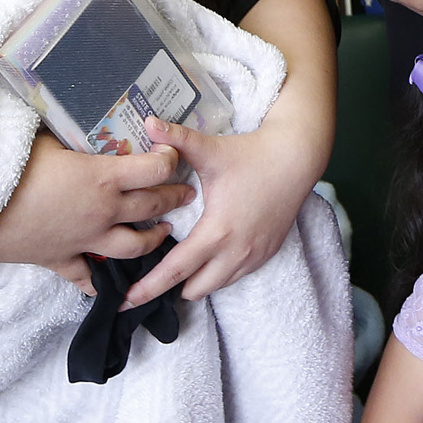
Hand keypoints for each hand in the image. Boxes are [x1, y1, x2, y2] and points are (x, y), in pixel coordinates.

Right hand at [0, 134, 192, 285]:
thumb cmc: (12, 168)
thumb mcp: (46, 140)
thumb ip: (70, 136)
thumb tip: (74, 118)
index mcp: (104, 178)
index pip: (155, 168)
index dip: (170, 159)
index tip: (173, 153)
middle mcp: (104, 212)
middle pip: (153, 207)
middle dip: (175, 198)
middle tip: (187, 193)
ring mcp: (87, 240)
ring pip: (134, 247)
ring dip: (154, 240)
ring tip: (164, 233)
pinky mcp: (64, 261)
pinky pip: (88, 277)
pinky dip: (100, 280)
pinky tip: (109, 282)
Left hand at [125, 114, 331, 306]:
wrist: (297, 159)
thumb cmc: (252, 155)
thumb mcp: (211, 149)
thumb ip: (177, 139)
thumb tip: (148, 121)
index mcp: (217, 231)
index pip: (175, 270)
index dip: (148, 288)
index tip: (126, 301)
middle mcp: (236, 252)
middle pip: (194, 289)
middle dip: (170, 288)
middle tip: (149, 277)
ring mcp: (254, 256)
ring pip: (216, 286)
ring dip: (196, 281)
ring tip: (178, 267)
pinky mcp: (266, 254)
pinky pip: (235, 276)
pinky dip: (217, 274)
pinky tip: (208, 256)